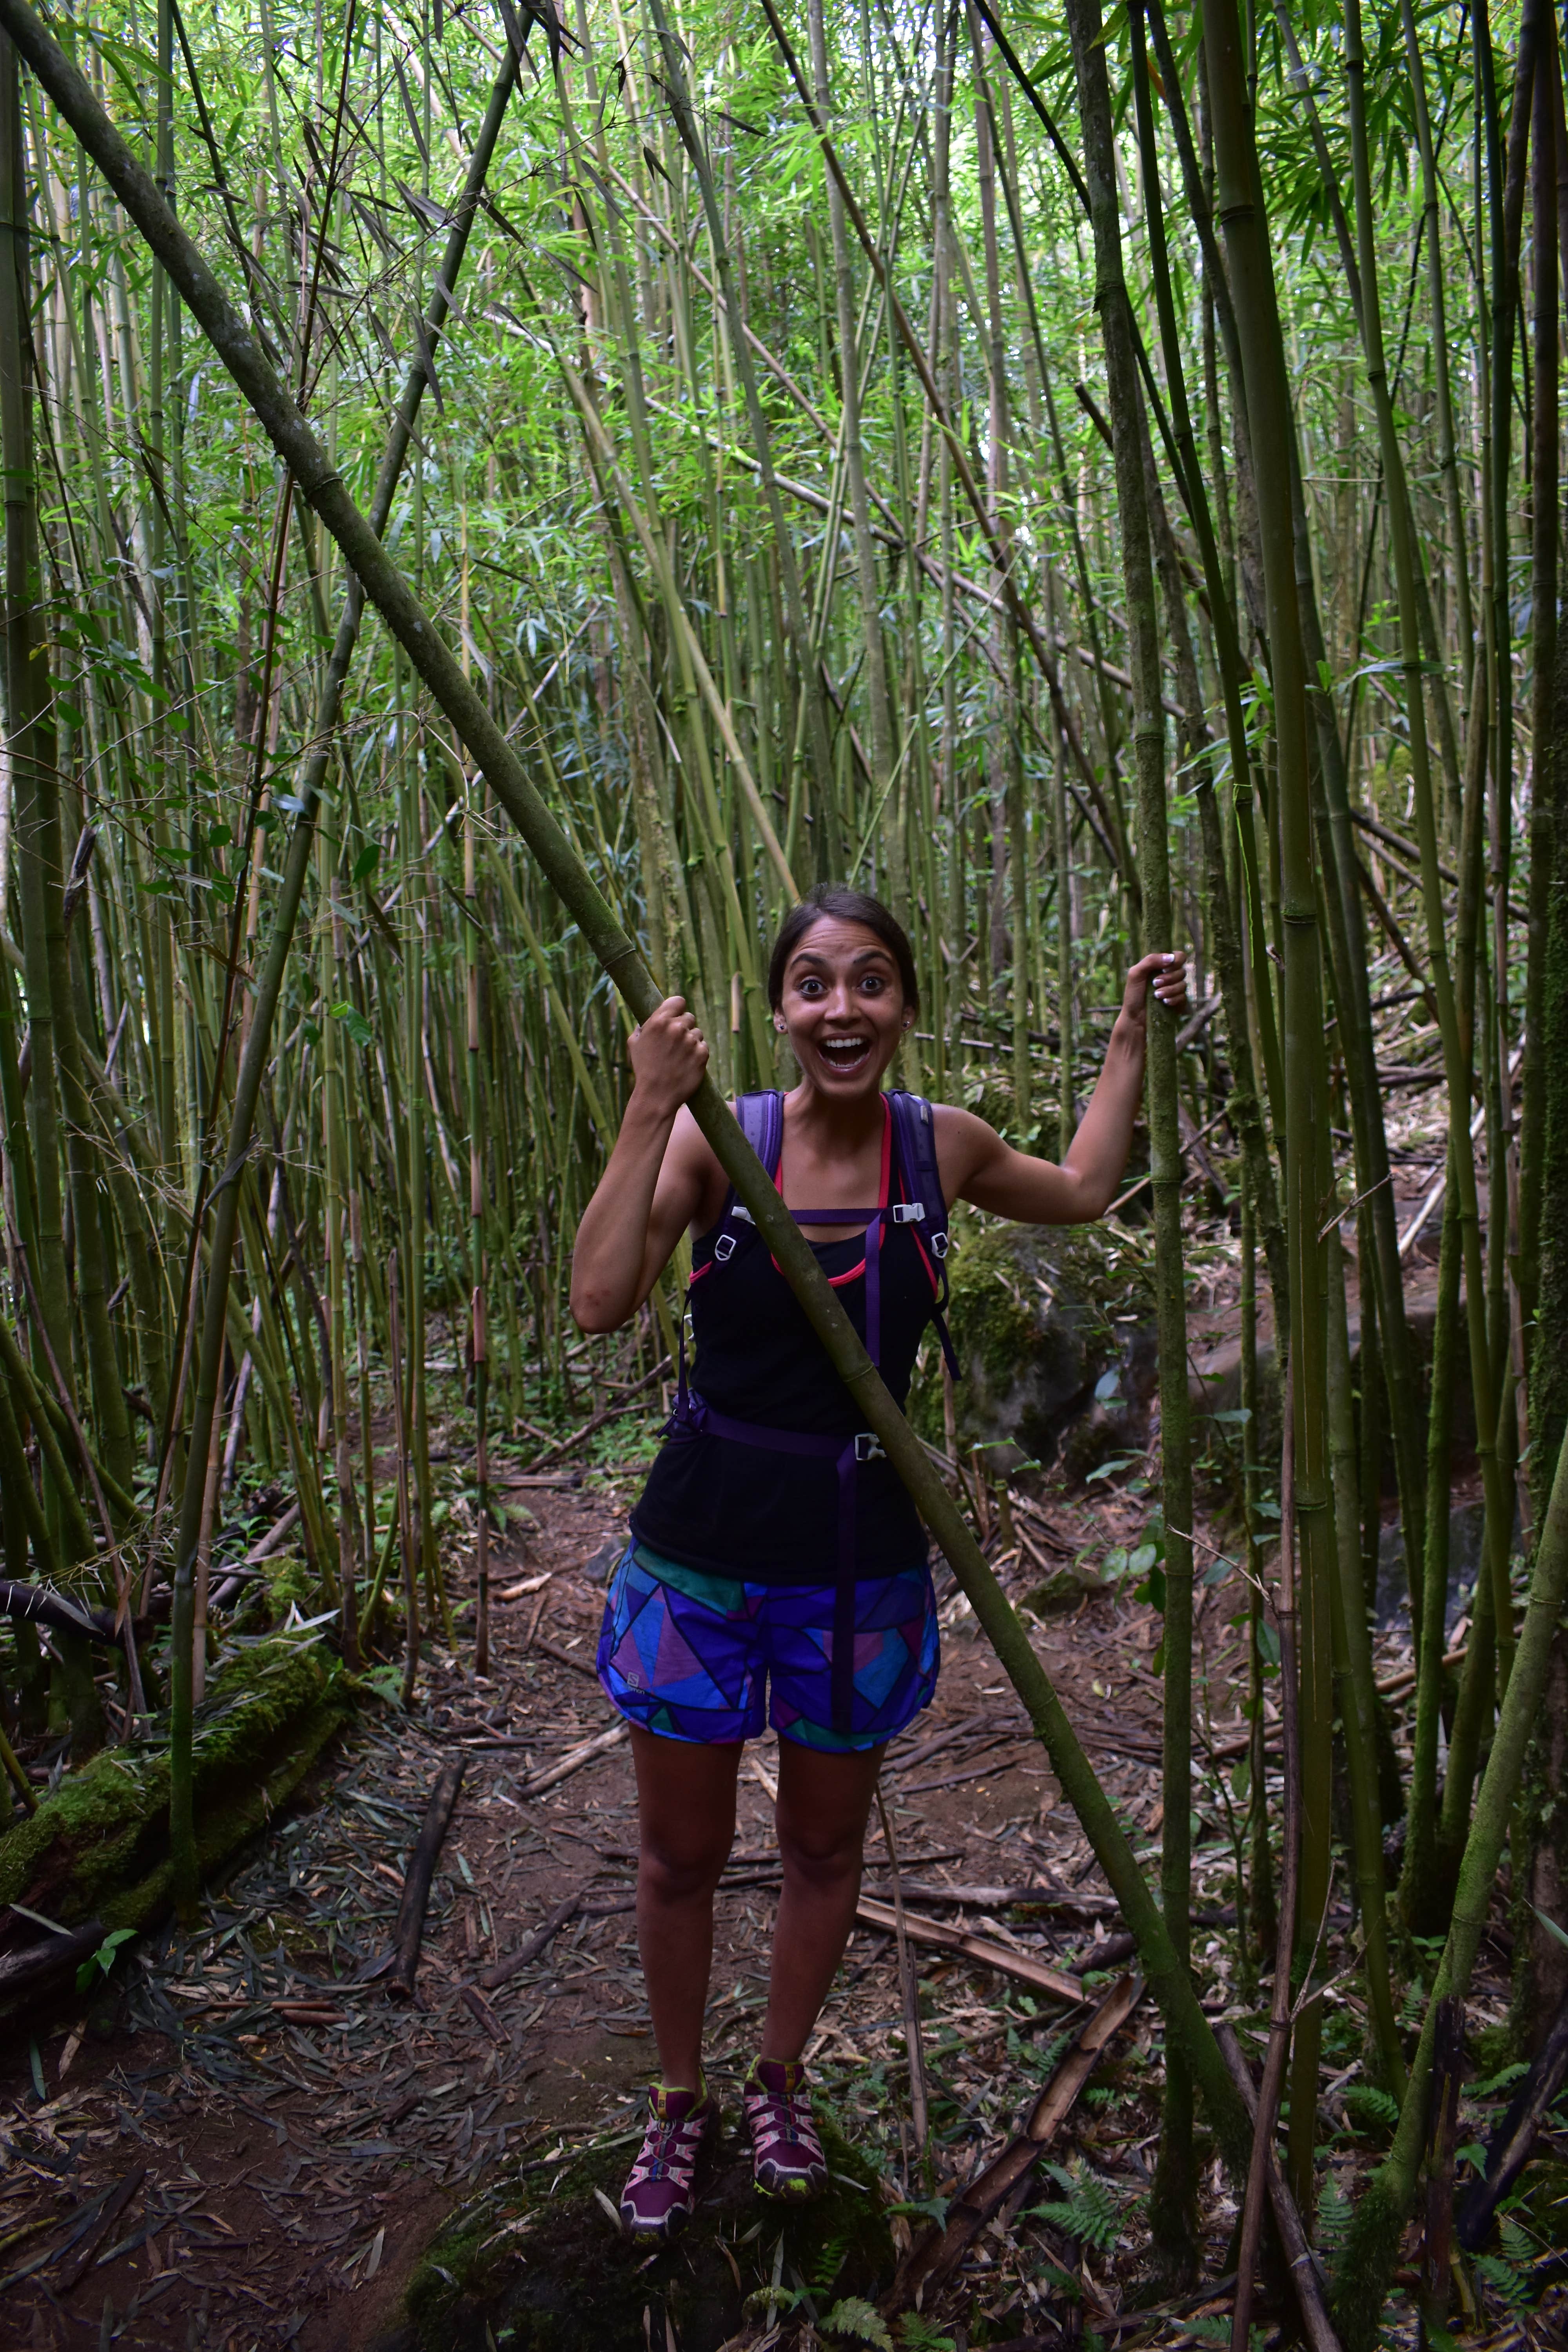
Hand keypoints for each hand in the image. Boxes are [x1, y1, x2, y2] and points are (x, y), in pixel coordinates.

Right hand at [628, 996, 709, 1116]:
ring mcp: (690, 1041)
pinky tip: (687, 1064)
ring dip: (691, 1042)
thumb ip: (642, 1028)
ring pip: (697, 1033)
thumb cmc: (644, 1069)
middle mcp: (676, 1028)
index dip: (678, 1009)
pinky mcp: (702, 1054)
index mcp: (659, 1021)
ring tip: (679, 1057)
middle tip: (676, 1044)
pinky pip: (703, 1047)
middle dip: (684, 1028)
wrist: (656, 1096)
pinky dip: (697, 1054)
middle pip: (689, 1017)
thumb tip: (645, 1022)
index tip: (676, 1016)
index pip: (679, 1001)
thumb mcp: (635, 1044)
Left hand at [1121, 949, 1189, 1024]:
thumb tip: (1171, 957)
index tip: (1164, 968)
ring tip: (1156, 995)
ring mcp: (1176, 989)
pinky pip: (1183, 997)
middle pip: (1182, 971)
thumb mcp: (1136, 974)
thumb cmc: (1133, 994)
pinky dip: (1173, 999)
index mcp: (1162, 966)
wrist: (1134, 1017)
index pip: (1179, 956)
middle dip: (1168, 978)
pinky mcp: (1179, 1002)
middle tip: (1154, 983)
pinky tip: (1164, 1003)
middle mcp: (1171, 976)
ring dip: (1169, 990)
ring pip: (1183, 985)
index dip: (1176, 961)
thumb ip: (1150, 960)